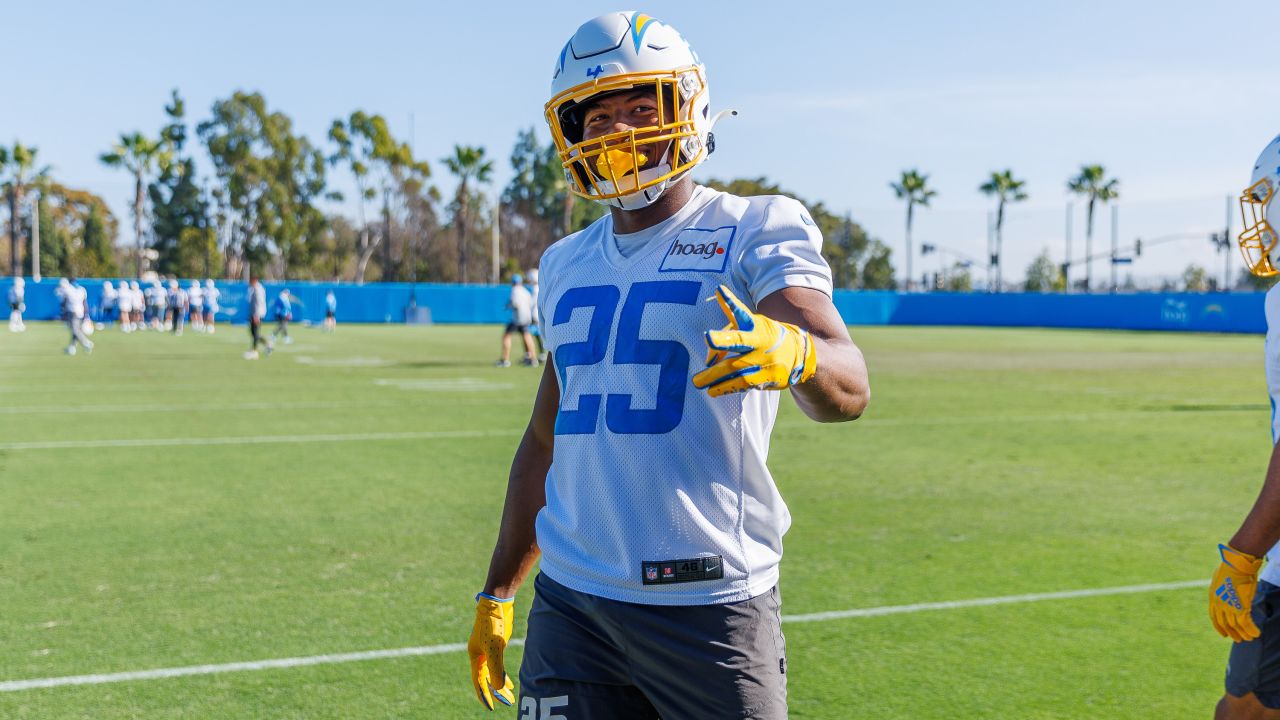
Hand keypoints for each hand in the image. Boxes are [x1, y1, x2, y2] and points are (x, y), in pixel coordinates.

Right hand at [468, 593, 515, 708]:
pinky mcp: (496, 644)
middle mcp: (479, 655)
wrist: (497, 603)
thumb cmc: (492, 623)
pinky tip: (509, 681)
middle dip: (496, 692)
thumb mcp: (495, 648)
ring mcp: (487, 650)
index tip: (491, 707)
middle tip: (508, 703)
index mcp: (475, 656)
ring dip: (501, 684)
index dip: (484, 695)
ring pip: (493, 672)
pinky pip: (498, 664)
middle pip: (486, 678)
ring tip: (510, 695)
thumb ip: (496, 668)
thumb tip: (498, 688)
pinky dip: (503, 674)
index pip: (479, 681)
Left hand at [692, 285, 816, 396]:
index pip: (741, 314)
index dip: (730, 305)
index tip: (719, 294)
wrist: (798, 353)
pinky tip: (713, 391)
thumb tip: (716, 303)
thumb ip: (732, 314)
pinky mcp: (766, 378)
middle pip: (739, 342)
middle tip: (707, 346)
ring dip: (716, 377)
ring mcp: (763, 362)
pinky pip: (743, 384)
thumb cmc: (766, 335)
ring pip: (737, 370)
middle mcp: (759, 343)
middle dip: (722, 344)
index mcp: (755, 325)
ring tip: (698, 383)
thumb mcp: (753, 321)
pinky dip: (727, 388)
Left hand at [1210, 543, 1264, 641]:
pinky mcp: (1240, 607)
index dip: (1219, 627)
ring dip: (1244, 634)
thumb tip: (1229, 592)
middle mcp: (1218, 604)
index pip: (1214, 617)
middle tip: (1239, 640)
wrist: (1236, 564)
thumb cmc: (1231, 567)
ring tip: (1251, 638)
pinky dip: (1251, 630)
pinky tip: (1257, 633)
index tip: (1224, 634)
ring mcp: (1228, 606)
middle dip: (1232, 633)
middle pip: (1224, 623)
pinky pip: (1246, 623)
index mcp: (1213, 597)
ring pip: (1236, 626)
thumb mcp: (1222, 579)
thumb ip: (1224, 589)